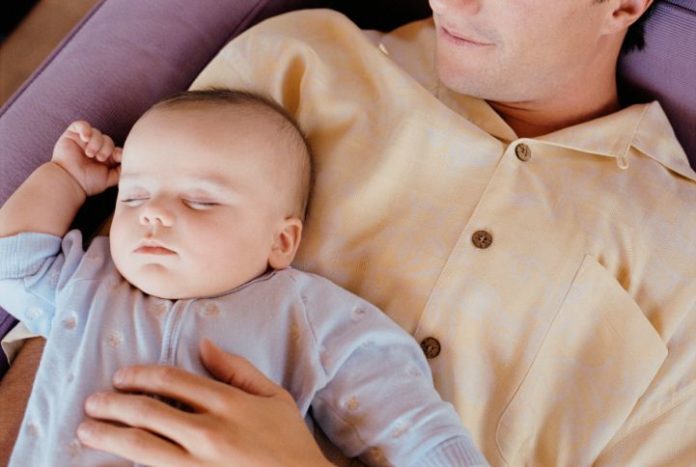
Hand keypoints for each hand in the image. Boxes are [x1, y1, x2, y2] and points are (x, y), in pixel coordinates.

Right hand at [52, 120, 121, 195]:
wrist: (69, 182)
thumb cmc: (88, 183)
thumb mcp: (110, 178)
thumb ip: (121, 171)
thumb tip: (134, 163)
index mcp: (104, 157)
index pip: (116, 148)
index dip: (118, 151)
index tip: (116, 157)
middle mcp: (94, 147)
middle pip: (107, 140)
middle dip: (106, 148)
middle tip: (99, 158)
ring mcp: (83, 141)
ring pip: (97, 133)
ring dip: (96, 142)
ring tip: (90, 154)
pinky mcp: (71, 135)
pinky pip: (81, 124)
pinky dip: (85, 129)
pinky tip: (85, 138)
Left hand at [77, 339, 330, 466]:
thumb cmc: (290, 441)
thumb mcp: (274, 397)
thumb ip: (238, 369)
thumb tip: (204, 344)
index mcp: (229, 402)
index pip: (172, 380)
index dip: (140, 375)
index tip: (121, 376)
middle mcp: (209, 431)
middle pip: (148, 411)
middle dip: (113, 404)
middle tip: (93, 402)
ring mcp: (198, 464)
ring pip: (140, 445)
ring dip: (108, 435)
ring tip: (86, 430)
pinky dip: (127, 465)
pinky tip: (109, 462)